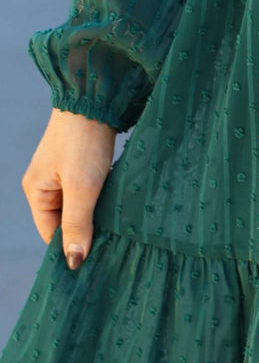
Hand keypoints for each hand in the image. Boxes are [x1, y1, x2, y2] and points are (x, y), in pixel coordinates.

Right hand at [21, 108, 116, 268]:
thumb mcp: (82, 187)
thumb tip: (73, 262)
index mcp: (36, 192)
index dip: (71, 249)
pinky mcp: (82, 164)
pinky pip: (89, 192)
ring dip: (97, 216)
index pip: (51, 235)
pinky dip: (102, 200)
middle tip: (113, 248)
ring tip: (119, 230)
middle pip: (65, 222)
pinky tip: (119, 207)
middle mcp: (46, 185)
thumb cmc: (83, 141)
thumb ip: (77, 224)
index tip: (96, 264)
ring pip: (80, 207)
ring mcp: (63, 174)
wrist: (95, 98)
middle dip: (86, 233)